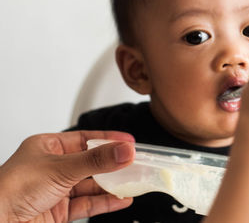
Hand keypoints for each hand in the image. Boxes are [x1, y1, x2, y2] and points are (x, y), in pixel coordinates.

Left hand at [0, 131, 134, 221]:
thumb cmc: (11, 189)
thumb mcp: (61, 168)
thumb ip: (96, 161)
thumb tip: (124, 150)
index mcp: (48, 147)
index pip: (85, 138)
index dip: (108, 138)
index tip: (128, 141)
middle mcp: (52, 167)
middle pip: (91, 162)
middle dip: (113, 163)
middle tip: (134, 162)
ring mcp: (56, 190)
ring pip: (91, 185)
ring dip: (112, 185)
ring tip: (132, 181)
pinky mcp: (59, 211)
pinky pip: (88, 204)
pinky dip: (106, 202)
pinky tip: (121, 199)